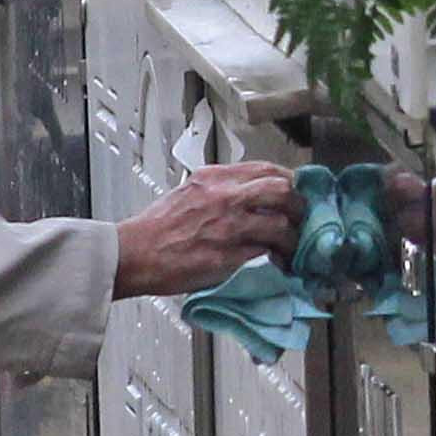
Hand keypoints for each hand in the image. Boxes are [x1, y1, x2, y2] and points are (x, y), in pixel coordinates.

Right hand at [111, 161, 302, 297]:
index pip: (266, 169)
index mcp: (214, 178)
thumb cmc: (157, 228)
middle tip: (301, 219)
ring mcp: (228, 228)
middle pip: (282, 190)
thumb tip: (251, 194)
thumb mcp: (189, 192)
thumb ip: (220, 189)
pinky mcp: (228, 257)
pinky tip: (280, 266)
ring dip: (292, 240)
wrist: (133, 254)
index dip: (290, 181)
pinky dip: (278, 262)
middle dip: (299, 206)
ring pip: (280, 226)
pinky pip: (267, 256)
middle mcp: (224, 197)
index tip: (296, 192)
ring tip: (292, 249)